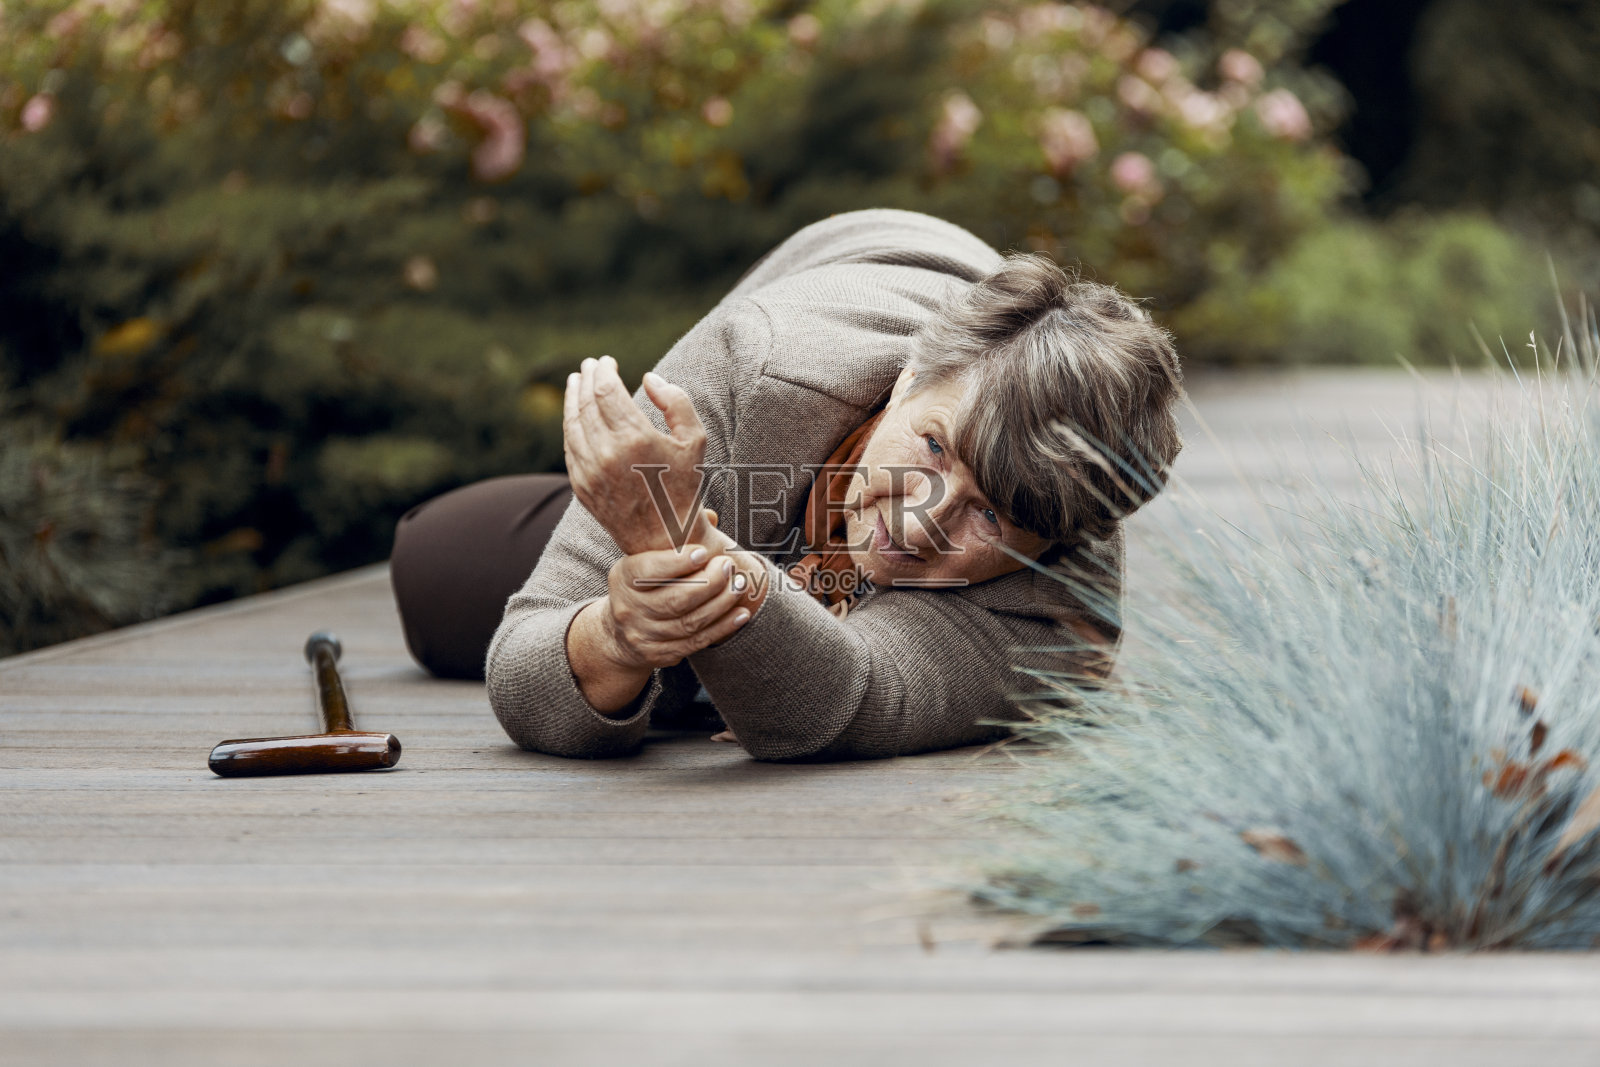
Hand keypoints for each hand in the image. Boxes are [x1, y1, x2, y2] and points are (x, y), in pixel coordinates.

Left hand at [563, 354, 711, 553]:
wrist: (666, 538)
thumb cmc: (684, 486)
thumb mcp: (695, 440)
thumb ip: (676, 401)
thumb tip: (648, 378)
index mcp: (636, 438)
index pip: (606, 390)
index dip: (603, 370)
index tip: (606, 361)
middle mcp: (607, 454)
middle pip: (586, 402)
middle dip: (586, 378)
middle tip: (589, 365)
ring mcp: (589, 471)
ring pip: (572, 423)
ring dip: (573, 398)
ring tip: (576, 382)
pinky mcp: (580, 486)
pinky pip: (570, 446)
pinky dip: (570, 424)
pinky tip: (576, 413)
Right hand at [599, 536, 752, 671]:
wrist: (619, 633)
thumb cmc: (644, 584)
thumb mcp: (646, 559)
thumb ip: (675, 540)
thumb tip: (712, 517)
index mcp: (624, 577)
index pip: (648, 570)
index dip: (677, 562)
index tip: (703, 552)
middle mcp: (629, 608)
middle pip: (674, 599)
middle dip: (709, 583)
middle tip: (729, 567)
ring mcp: (644, 635)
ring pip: (689, 622)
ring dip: (721, 604)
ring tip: (740, 586)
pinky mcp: (660, 654)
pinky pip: (696, 642)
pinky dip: (722, 628)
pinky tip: (741, 614)